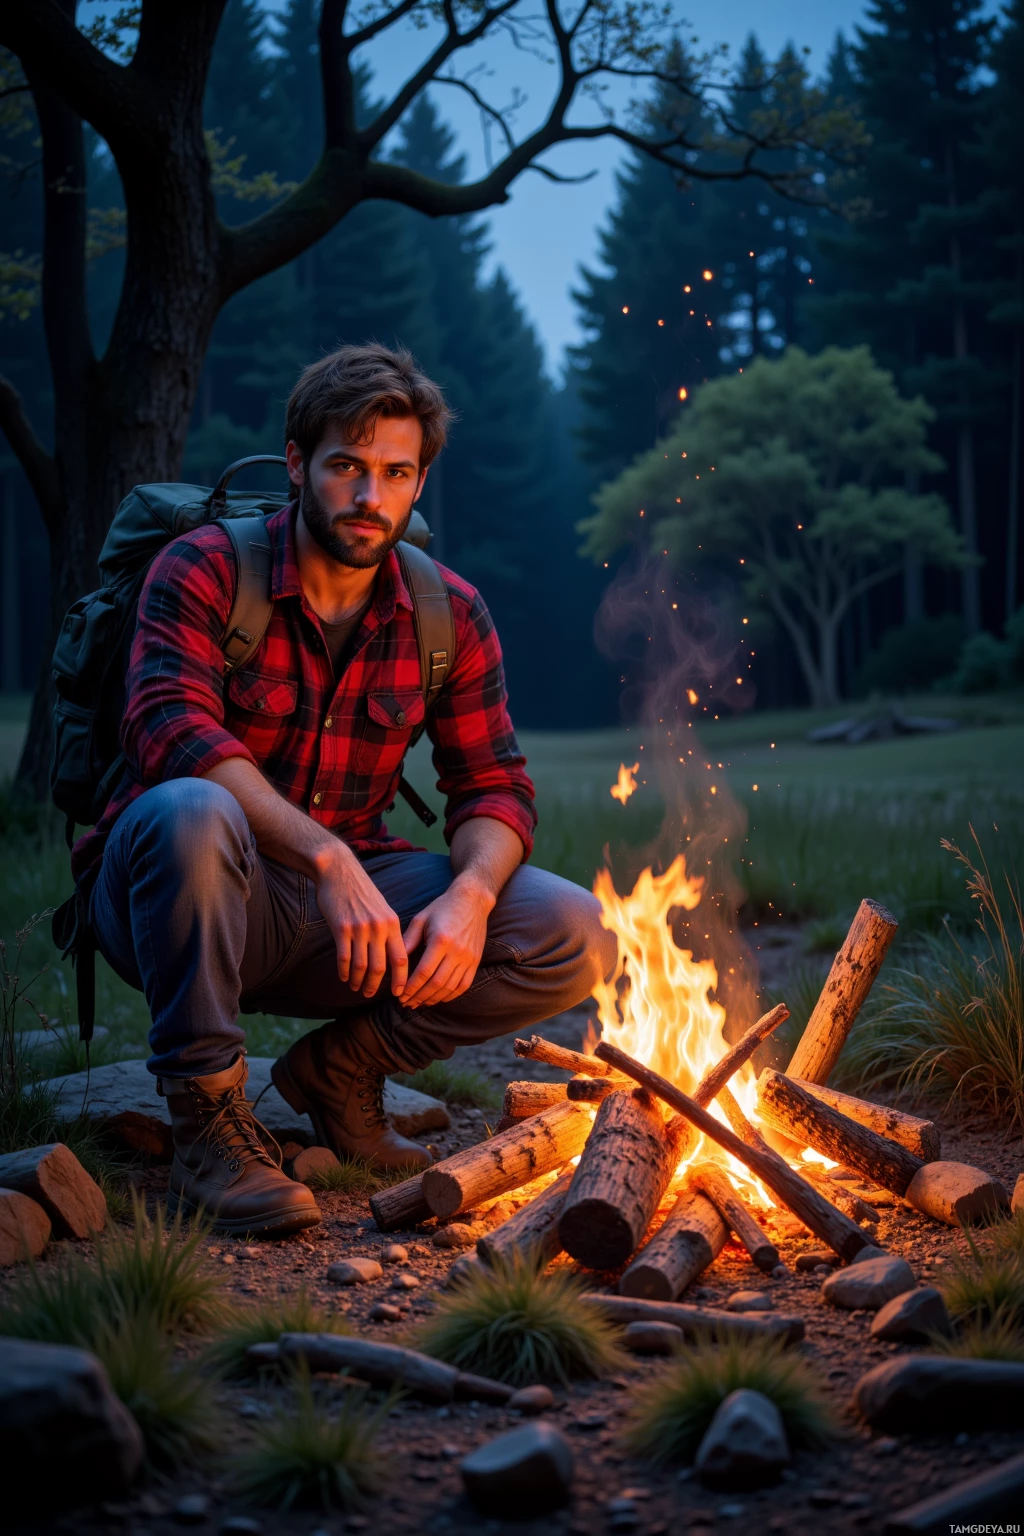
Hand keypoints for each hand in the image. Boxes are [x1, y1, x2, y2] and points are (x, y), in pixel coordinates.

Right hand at [313, 846, 407, 998]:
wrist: (339, 871)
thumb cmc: (361, 891)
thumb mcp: (382, 908)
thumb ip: (388, 930)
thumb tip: (393, 956)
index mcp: (392, 924)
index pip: (401, 958)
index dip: (401, 979)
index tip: (400, 993)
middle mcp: (378, 928)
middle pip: (381, 967)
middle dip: (376, 985)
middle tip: (370, 994)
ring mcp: (360, 928)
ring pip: (361, 965)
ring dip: (358, 981)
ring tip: (356, 988)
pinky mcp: (341, 928)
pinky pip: (344, 957)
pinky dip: (344, 971)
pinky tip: (343, 977)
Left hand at [400, 876, 492, 1008]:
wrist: (472, 900)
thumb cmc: (442, 907)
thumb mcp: (421, 919)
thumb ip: (408, 940)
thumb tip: (394, 961)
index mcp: (441, 940)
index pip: (424, 972)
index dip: (411, 987)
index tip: (400, 995)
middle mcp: (457, 951)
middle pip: (436, 983)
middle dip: (419, 996)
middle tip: (406, 1003)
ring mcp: (468, 958)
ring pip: (450, 987)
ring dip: (432, 999)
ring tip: (419, 1002)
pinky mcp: (475, 961)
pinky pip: (464, 985)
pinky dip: (450, 996)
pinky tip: (438, 998)